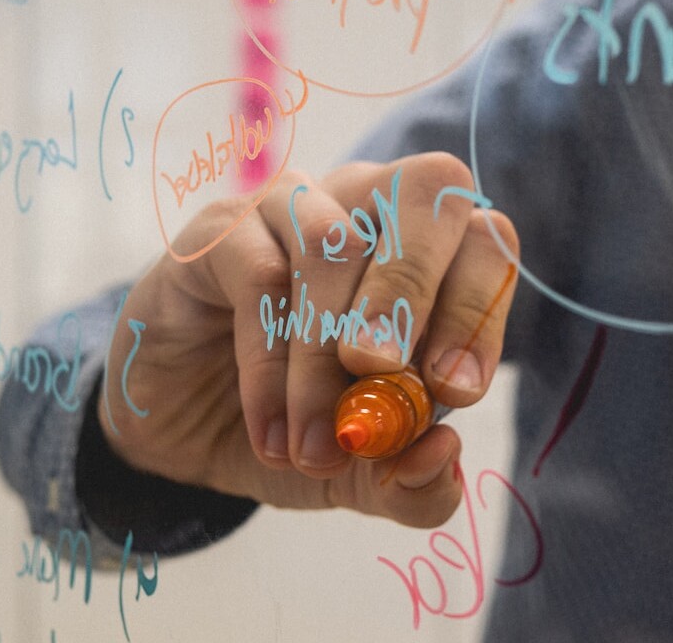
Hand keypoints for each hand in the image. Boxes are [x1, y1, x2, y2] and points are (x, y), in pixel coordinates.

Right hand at [99, 152, 518, 527]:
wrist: (185, 432)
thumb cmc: (297, 427)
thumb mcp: (364, 475)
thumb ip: (414, 482)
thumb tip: (443, 454)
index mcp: (430, 252)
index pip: (487, 241)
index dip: (479, 310)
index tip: (453, 395)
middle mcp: (370, 207)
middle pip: (426, 191)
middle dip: (413, 293)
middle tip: (382, 377)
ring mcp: (295, 206)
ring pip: (335, 244)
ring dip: (327, 357)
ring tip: (316, 448)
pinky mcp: (223, 230)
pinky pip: (260, 275)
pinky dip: (271, 365)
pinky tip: (270, 432)